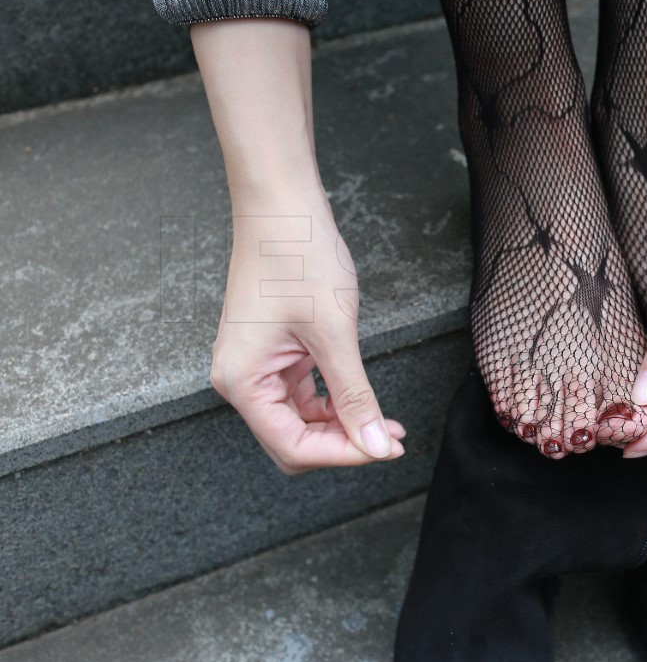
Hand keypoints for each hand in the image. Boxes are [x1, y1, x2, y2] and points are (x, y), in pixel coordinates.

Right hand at [209, 191, 404, 474]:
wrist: (283, 207)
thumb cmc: (300, 258)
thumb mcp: (335, 334)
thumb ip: (355, 396)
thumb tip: (377, 445)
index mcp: (243, 382)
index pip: (293, 446)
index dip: (342, 454)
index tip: (386, 448)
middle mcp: (241, 380)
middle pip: (293, 442)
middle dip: (342, 445)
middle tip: (391, 439)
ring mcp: (255, 368)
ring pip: (300, 422)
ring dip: (342, 427)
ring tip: (387, 424)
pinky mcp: (273, 354)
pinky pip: (302, 396)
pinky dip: (333, 404)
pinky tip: (364, 401)